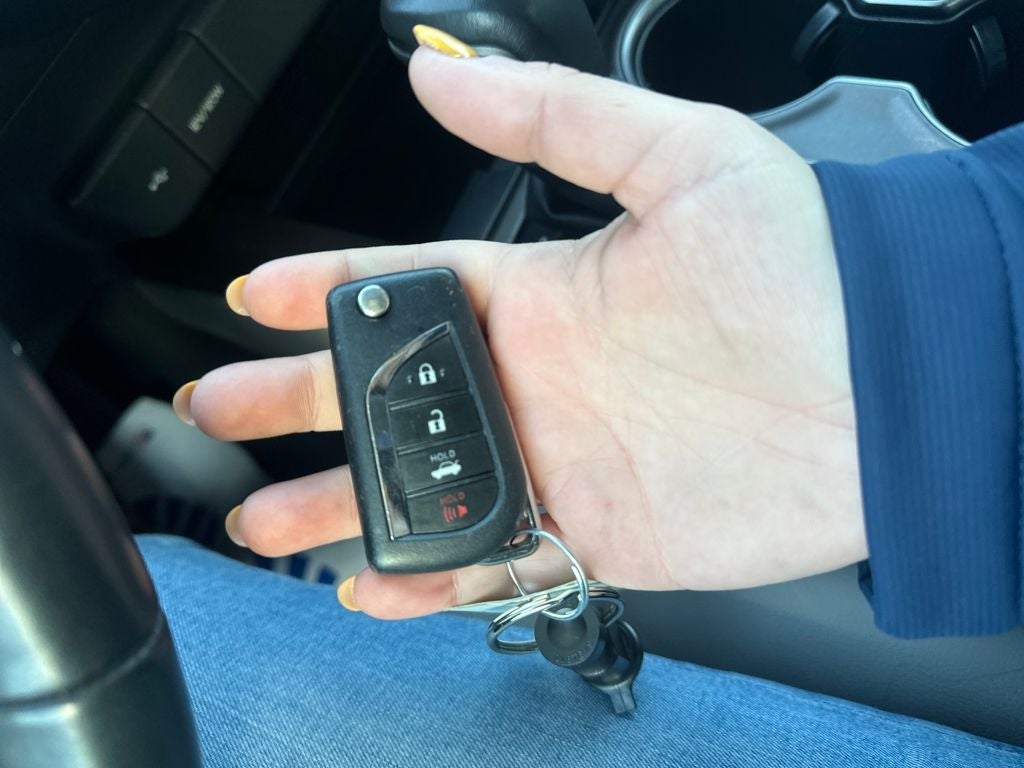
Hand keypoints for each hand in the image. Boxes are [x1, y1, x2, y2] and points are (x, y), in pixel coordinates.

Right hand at [177, 49, 865, 617]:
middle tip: (219, 409)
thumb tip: (438, 72)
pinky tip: (370, 584)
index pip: (403, 289)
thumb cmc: (804, 262)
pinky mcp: (595, 532)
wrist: (888, 383)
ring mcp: (557, 458)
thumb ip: (552, 114)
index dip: (323, 291)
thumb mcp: (676, 154)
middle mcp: (535, 377)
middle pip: (385, 395)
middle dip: (296, 401)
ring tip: (265, 520)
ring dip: (342, 505)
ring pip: (421, 486)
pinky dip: (428, 576)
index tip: (255, 294)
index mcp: (540, 291)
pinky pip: (491, 559)